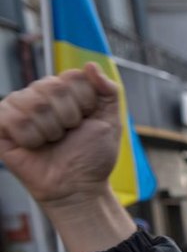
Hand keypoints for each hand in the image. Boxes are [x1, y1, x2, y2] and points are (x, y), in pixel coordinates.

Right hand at [0, 63, 120, 208]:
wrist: (78, 186)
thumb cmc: (92, 157)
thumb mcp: (110, 122)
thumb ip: (108, 91)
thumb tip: (89, 65)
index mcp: (65, 91)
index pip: (73, 76)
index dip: (85, 102)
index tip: (87, 121)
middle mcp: (40, 95)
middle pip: (53, 88)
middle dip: (69, 118)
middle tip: (68, 135)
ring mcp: (19, 108)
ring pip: (34, 103)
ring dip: (50, 130)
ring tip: (51, 142)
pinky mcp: (1, 125)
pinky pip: (12, 118)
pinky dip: (30, 137)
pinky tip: (34, 146)